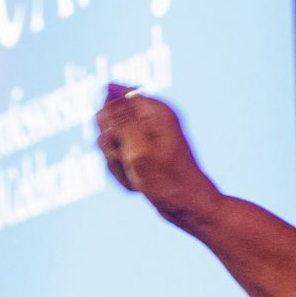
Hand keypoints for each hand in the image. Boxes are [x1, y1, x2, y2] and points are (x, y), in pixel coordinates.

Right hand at [96, 88, 223, 230]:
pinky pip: (117, 161)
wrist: (188, 208)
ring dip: (117, 166)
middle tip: (130, 162)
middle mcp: (150, 121)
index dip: (108, 121)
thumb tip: (107, 88)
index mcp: (154, 112)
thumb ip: (120, 119)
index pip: (114, 96)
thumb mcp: (139, 149)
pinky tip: (138, 184)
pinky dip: (124, 175)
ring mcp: (145, 139)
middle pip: (108, 123)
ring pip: (110, 146)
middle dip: (112, 148)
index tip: (119, 140)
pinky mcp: (142, 155)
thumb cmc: (169, 181)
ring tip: (137, 177)